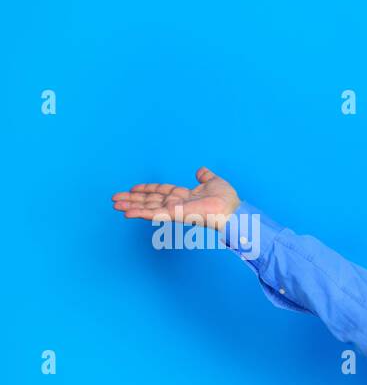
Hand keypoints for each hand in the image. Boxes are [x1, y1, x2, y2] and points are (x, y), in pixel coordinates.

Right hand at [111, 167, 239, 229]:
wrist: (233, 210)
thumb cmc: (227, 199)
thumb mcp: (214, 181)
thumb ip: (205, 176)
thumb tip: (200, 170)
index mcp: (184, 196)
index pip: (161, 192)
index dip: (147, 189)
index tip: (133, 188)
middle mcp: (177, 204)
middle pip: (150, 200)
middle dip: (132, 199)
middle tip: (115, 199)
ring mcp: (175, 210)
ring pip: (148, 207)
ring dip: (130, 206)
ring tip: (115, 205)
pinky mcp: (175, 214)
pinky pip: (154, 213)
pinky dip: (139, 213)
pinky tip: (126, 212)